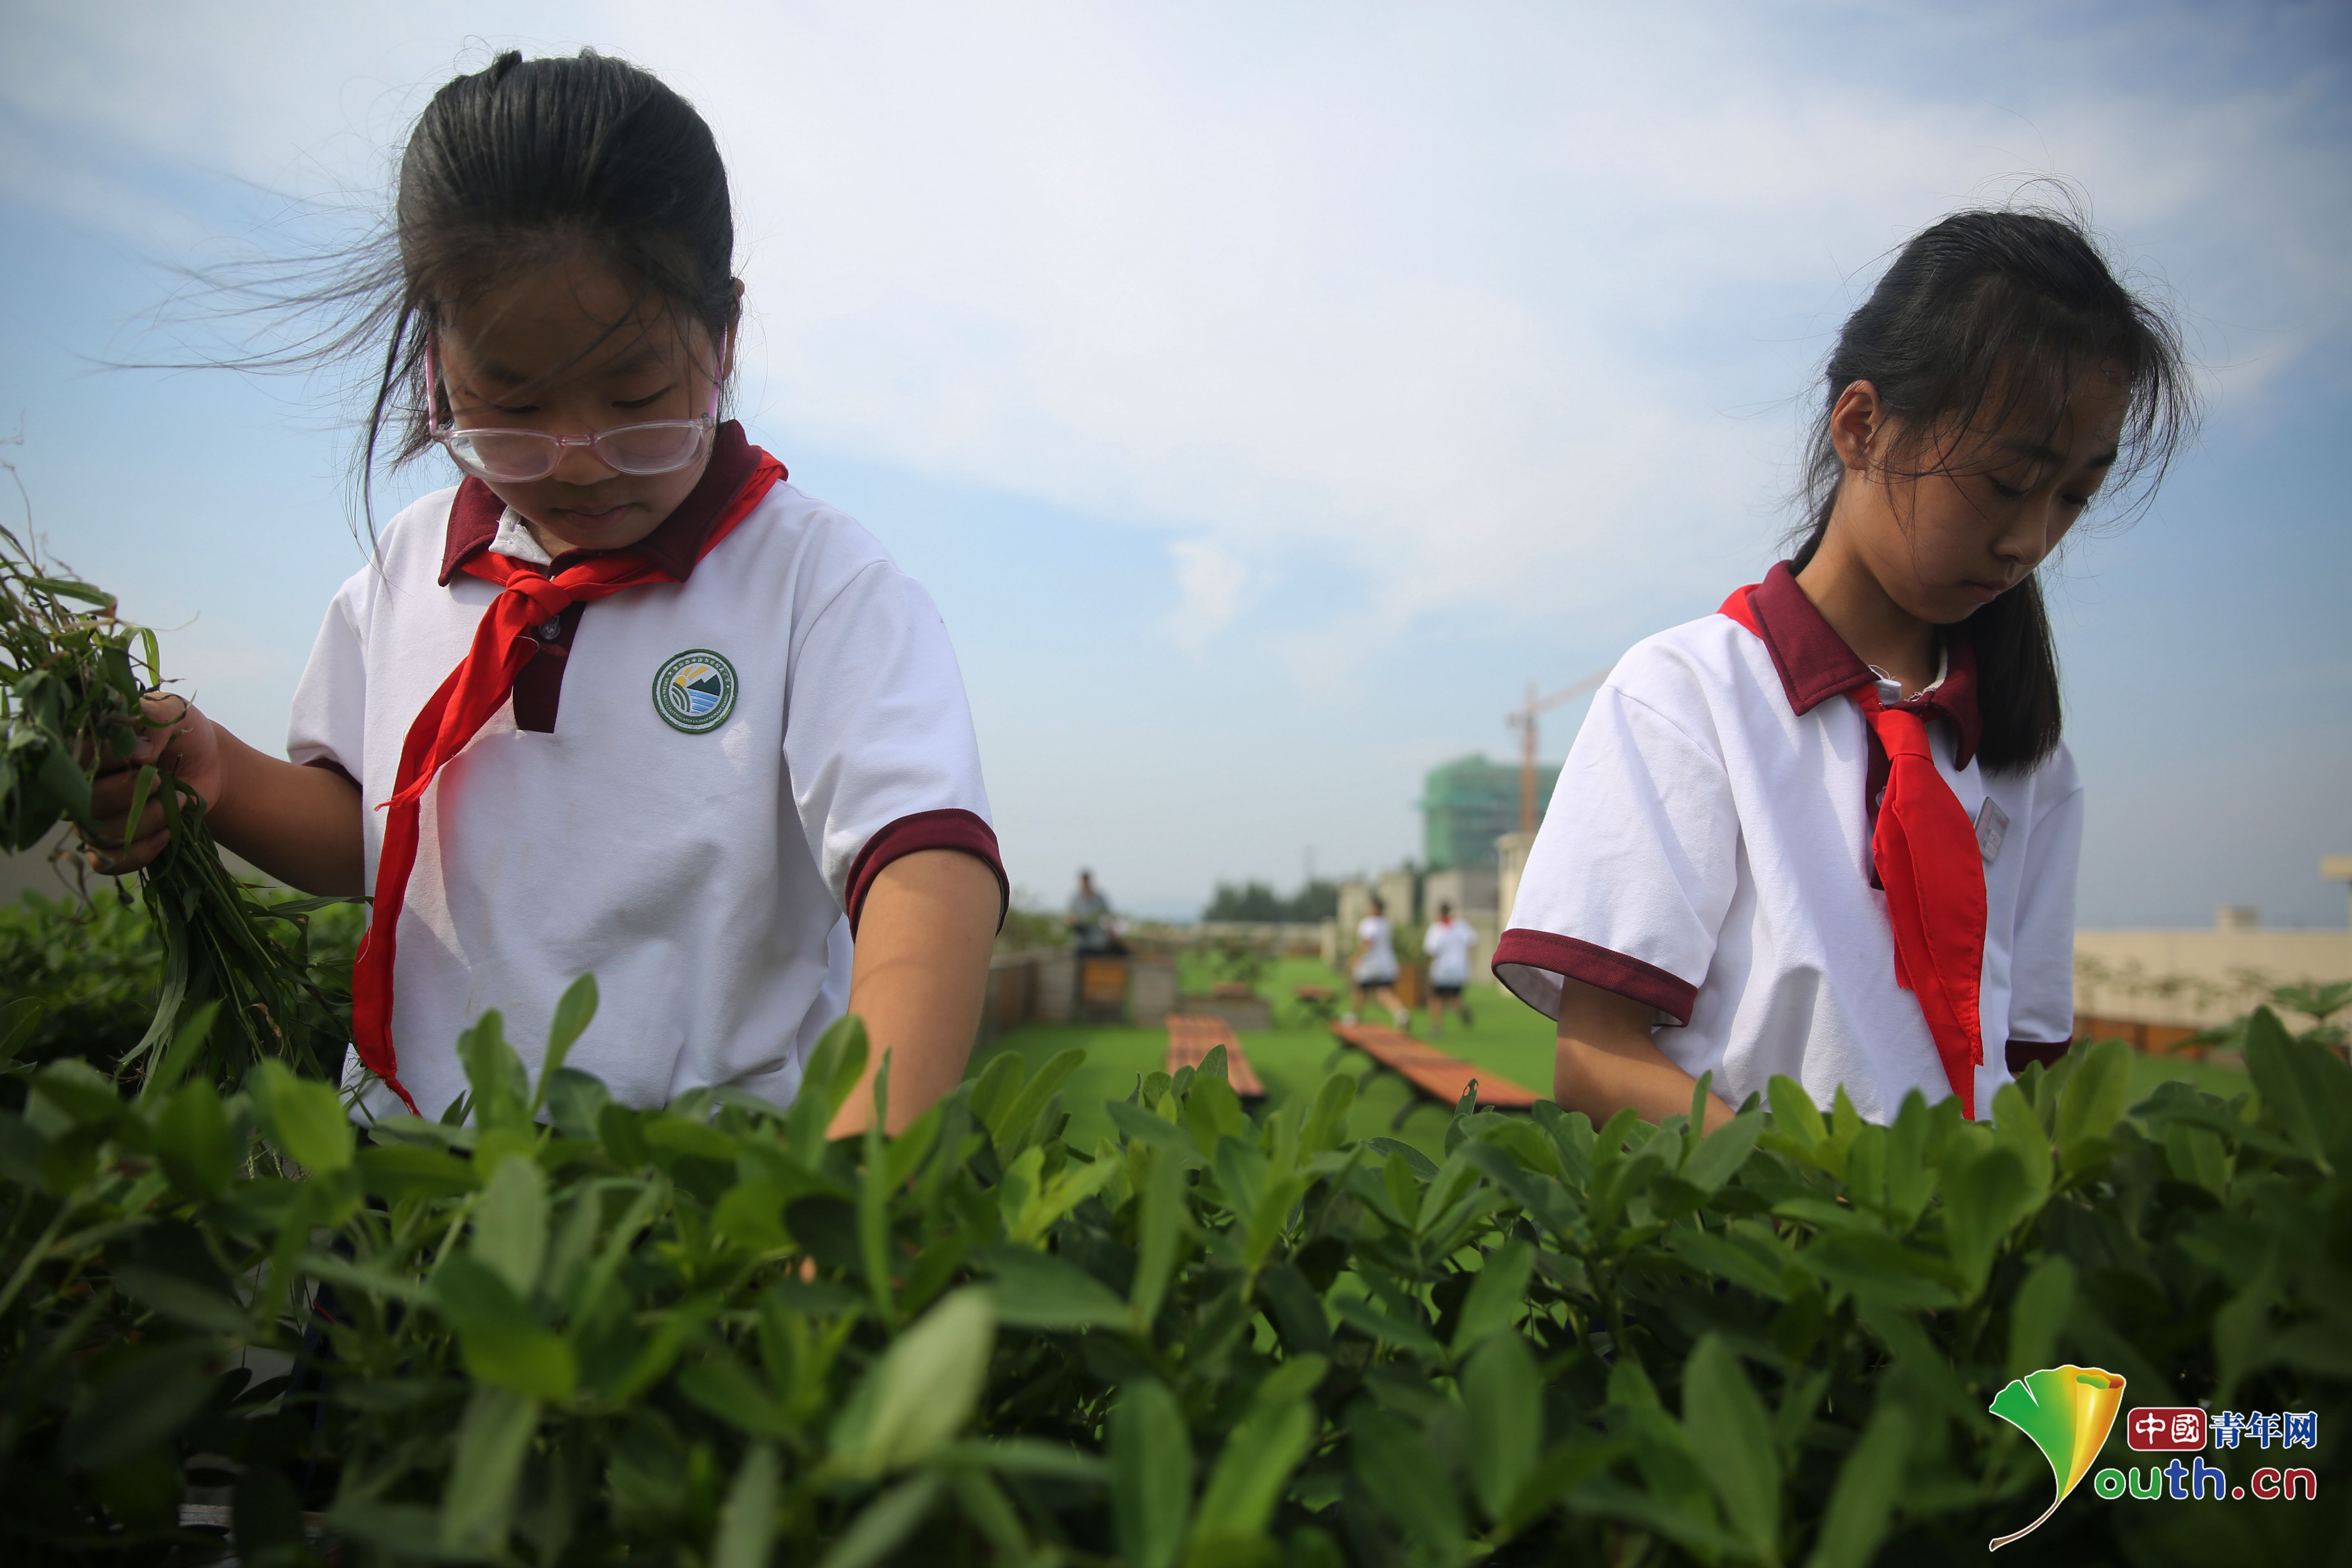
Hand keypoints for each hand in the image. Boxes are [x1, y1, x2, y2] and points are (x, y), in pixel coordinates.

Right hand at [81, 693, 225, 874]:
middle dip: (128, 793)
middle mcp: (79, 785)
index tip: (145, 754)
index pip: (71, 759)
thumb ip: (153, 717)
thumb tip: (140, 750)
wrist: (208, 765)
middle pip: (84, 801)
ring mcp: (90, 817)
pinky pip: (108, 861)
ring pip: (100, 833)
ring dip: (144, 821)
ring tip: (176, 802)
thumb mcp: (173, 713)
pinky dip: (140, 851)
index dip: (105, 759)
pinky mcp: (109, 844)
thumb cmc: (181, 734)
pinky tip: (167, 833)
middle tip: (161, 780)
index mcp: (84, 748)